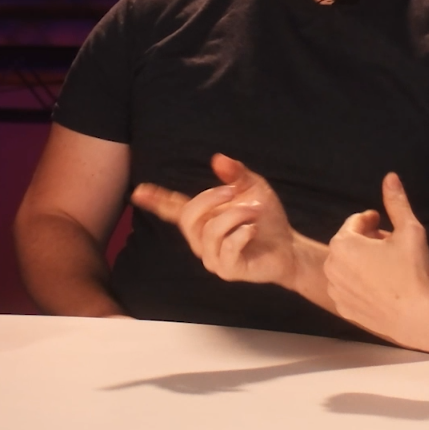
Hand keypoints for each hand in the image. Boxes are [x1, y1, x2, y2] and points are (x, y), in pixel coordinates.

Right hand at [131, 154, 317, 291]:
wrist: (289, 248)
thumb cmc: (267, 220)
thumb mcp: (254, 189)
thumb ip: (236, 174)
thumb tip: (218, 159)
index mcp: (203, 219)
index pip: (174, 209)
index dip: (156, 200)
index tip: (139, 191)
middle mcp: (202, 239)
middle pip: (189, 215)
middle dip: (211, 197)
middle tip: (234, 191)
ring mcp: (212, 256)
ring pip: (210, 230)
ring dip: (236, 215)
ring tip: (255, 212)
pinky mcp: (228, 270)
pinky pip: (227, 247)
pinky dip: (243, 233)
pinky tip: (253, 231)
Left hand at [322, 173, 428, 349]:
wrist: (418, 316)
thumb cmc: (413, 271)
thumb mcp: (409, 231)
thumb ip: (396, 202)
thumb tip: (390, 176)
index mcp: (343, 244)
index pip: (354, 222)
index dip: (371, 220)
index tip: (383, 222)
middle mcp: (332, 266)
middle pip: (348, 244)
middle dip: (366, 240)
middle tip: (389, 243)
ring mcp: (335, 289)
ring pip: (347, 266)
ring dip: (362, 261)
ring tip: (387, 265)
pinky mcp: (342, 308)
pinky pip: (348, 288)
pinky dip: (360, 283)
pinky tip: (382, 286)